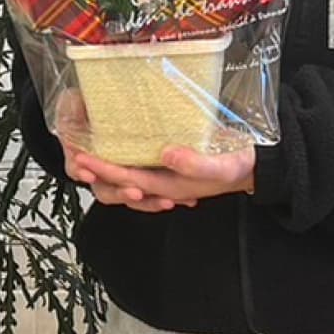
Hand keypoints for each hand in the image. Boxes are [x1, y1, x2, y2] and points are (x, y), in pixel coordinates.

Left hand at [65, 145, 254, 212]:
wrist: (257, 167)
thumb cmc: (241, 166)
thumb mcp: (223, 165)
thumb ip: (196, 163)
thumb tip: (166, 154)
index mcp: (171, 186)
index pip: (129, 180)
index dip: (105, 170)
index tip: (83, 158)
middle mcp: (165, 183)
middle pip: (123, 182)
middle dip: (99, 171)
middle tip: (75, 154)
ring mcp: (168, 175)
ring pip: (130, 176)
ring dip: (109, 167)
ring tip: (90, 151)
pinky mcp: (173, 164)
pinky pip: (143, 166)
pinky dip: (127, 160)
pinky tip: (119, 147)